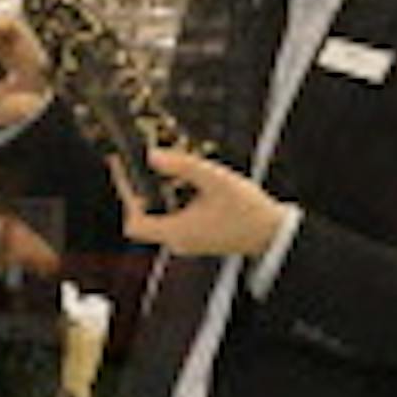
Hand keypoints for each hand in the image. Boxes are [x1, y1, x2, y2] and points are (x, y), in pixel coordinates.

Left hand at [111, 145, 287, 259]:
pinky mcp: (197, 236)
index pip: (134, 222)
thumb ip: (183, 166)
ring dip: (156, 193)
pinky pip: (173, 219)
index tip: (124, 170)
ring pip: (158, 217)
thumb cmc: (248, 211)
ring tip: (161, 167)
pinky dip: (171, 199)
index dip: (125, 196)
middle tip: (137, 163)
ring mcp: (187, 240)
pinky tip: (183, 182)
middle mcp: (178, 240)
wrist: (272, 234)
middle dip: (138, 190)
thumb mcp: (216, 180)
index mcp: (178, 231)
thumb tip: (152, 155)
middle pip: (142, 218)